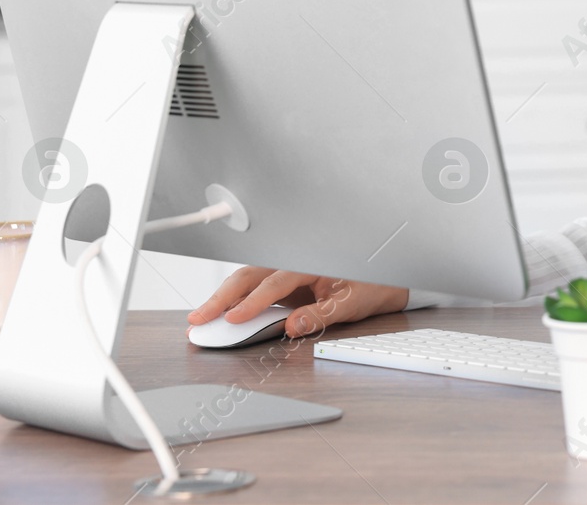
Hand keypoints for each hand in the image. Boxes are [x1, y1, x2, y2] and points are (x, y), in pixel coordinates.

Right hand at [186, 265, 409, 338]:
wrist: (388, 278)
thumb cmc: (373, 285)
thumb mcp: (353, 303)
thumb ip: (323, 314)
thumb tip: (293, 325)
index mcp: (311, 261)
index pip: (274, 282)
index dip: (251, 302)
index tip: (232, 320)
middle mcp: (294, 262)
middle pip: (250, 275)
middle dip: (222, 297)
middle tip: (198, 319)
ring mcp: (288, 271)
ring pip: (247, 279)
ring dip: (223, 298)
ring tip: (199, 319)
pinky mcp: (285, 282)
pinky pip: (254, 287)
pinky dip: (234, 300)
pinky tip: (219, 314)